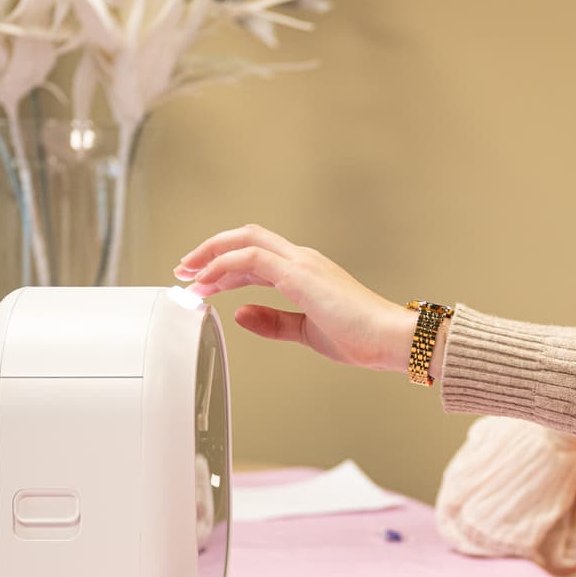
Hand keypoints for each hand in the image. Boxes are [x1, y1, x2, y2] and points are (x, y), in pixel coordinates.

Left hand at [175, 225, 417, 373]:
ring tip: (188, 275)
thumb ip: (274, 321)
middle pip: (246, 237)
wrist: (391, 339)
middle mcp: (302, 260)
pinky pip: (251, 259)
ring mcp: (301, 263)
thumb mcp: (307, 332)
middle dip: (210, 249)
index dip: (224, 265)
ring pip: (245, 240)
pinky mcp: (299, 274)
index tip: (201, 280)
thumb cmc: (363, 337)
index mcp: (306, 272)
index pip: (256, 257)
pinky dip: (224, 266)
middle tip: (184, 269)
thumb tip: (241, 314)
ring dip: (210, 255)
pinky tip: (208, 283)